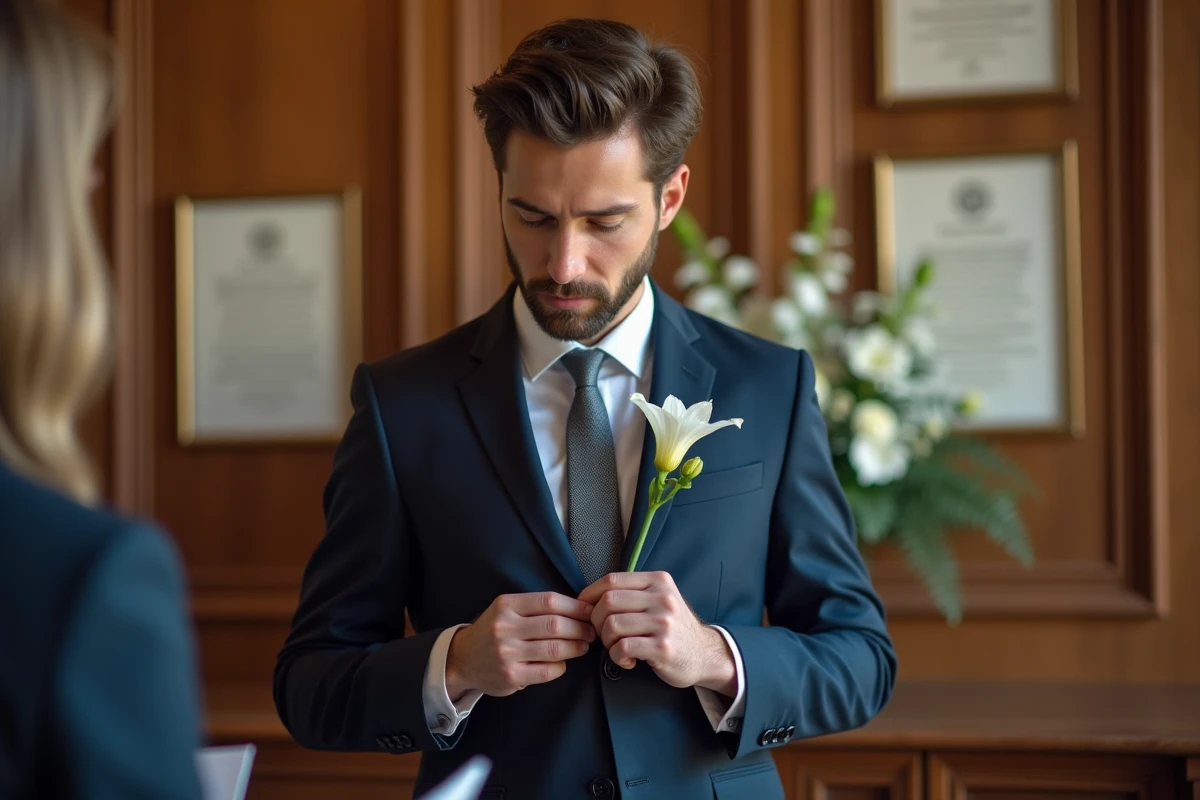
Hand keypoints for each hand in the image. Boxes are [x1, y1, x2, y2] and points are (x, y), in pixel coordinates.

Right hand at [445, 592, 595, 700]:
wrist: (463, 659)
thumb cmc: (494, 631)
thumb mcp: (507, 609)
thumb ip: (535, 607)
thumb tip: (579, 608)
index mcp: (507, 605)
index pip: (550, 601)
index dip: (576, 607)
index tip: (590, 612)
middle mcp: (505, 627)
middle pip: (556, 625)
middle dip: (581, 628)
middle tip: (591, 631)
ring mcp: (507, 653)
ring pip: (555, 649)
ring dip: (576, 647)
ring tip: (583, 646)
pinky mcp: (511, 676)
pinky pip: (548, 671)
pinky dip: (562, 666)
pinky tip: (563, 662)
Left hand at [578, 572, 736, 693]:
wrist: (704, 654)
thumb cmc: (672, 628)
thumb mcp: (658, 599)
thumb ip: (631, 593)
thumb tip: (587, 598)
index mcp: (658, 581)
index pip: (611, 580)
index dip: (589, 595)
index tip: (584, 609)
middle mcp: (662, 598)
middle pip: (608, 602)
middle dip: (596, 621)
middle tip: (604, 634)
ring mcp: (664, 622)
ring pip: (612, 625)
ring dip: (606, 641)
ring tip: (617, 647)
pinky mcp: (663, 647)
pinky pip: (623, 647)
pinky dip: (617, 656)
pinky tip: (627, 660)